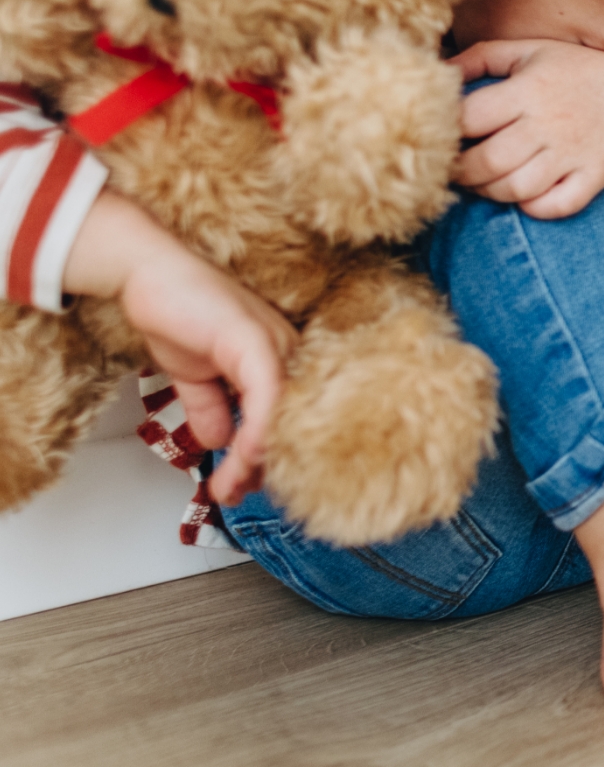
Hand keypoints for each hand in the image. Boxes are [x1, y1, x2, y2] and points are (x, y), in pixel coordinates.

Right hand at [64, 192, 297, 503]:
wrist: (147, 272)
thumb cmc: (176, 310)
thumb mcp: (195, 374)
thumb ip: (209, 408)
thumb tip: (216, 440)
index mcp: (277, 359)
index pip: (286, 418)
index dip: (268, 457)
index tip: (244, 486)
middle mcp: (285, 350)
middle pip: (292, 421)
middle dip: (264, 467)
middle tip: (237, 494)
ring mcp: (274, 343)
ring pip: (282, 414)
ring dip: (254, 459)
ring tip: (230, 486)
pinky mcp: (255, 339)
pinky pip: (266, 395)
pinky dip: (256, 432)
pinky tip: (239, 457)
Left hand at [452, 39, 603, 217]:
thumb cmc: (582, 71)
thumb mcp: (530, 50)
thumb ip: (481, 57)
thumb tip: (440, 72)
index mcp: (528, 89)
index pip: (469, 118)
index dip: (446, 133)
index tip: (441, 139)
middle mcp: (549, 122)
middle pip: (487, 161)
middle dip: (461, 173)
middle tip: (455, 171)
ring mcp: (573, 153)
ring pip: (516, 189)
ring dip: (490, 193)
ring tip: (484, 184)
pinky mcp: (595, 176)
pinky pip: (556, 205)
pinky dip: (533, 208)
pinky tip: (524, 196)